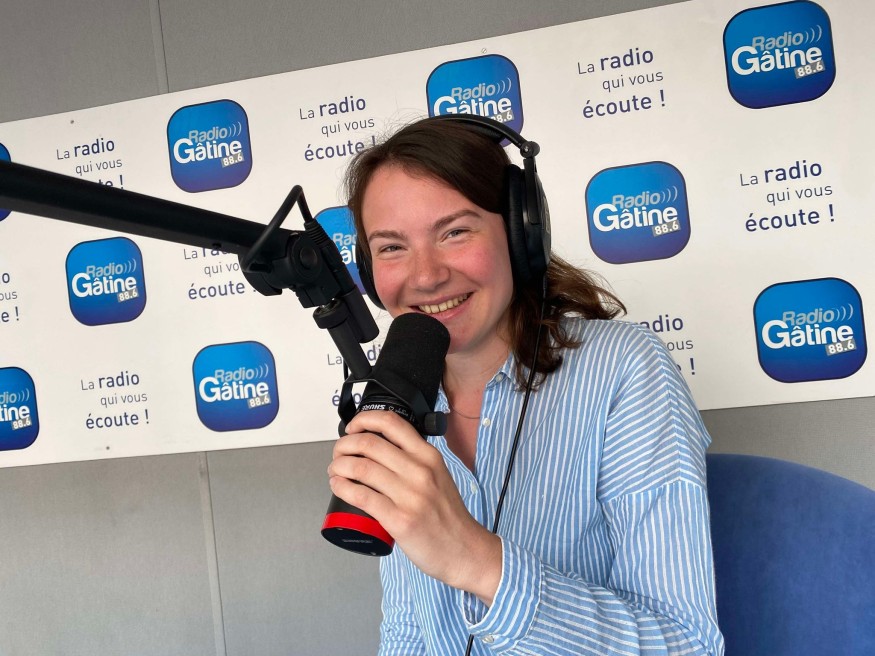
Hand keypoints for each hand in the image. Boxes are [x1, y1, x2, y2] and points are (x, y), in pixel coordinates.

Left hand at [327, 409, 501, 603]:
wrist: (464, 550)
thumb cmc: (448, 516)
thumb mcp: (438, 475)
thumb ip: (416, 460)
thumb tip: (381, 449)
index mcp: (429, 456)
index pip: (391, 423)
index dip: (364, 420)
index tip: (352, 428)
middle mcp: (420, 471)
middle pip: (369, 443)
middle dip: (344, 445)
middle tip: (338, 454)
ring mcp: (410, 496)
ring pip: (361, 467)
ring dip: (339, 466)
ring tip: (335, 471)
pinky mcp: (399, 520)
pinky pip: (360, 496)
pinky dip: (341, 487)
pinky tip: (337, 486)